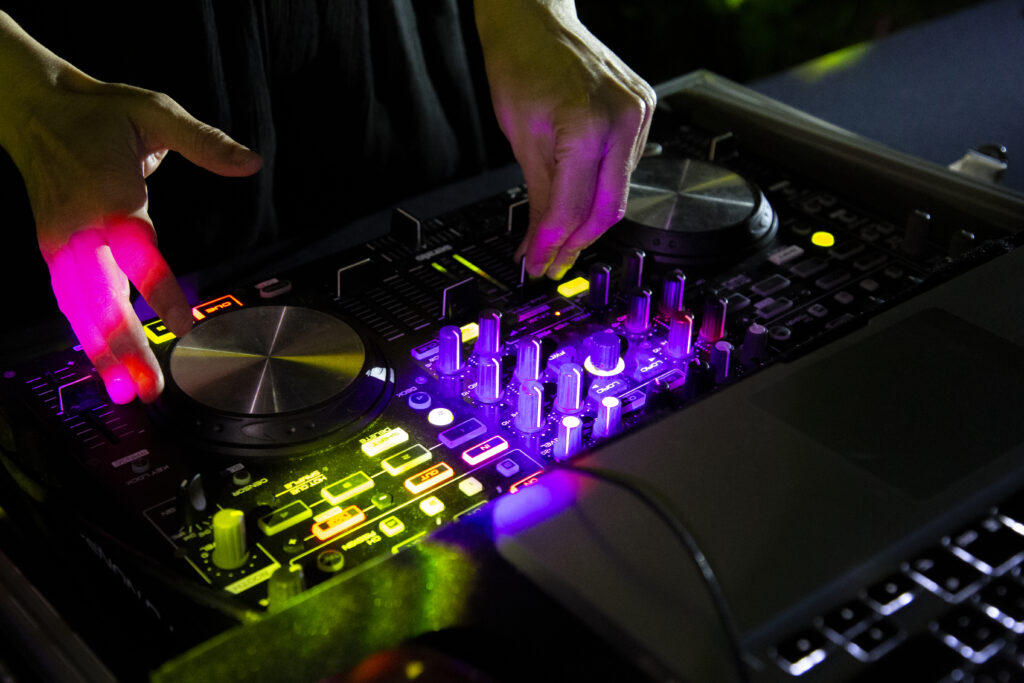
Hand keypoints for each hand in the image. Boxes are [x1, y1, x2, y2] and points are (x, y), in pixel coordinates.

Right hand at [0, 15, 261, 402]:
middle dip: (125, 346)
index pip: (139, 252)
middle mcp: (81, 227)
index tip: (186, 323)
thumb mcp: (156, 112)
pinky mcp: (53, 252)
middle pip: (102, 296)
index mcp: (110, 196)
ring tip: (126, 392)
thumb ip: (205, 142)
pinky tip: (103, 365)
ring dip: (102, 353)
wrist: (33, 108)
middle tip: (149, 387)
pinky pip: (68, 302)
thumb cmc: (100, 114)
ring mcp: (61, 243)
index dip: (161, 290)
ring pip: (80, 308)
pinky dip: (84, 335)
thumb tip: (251, 162)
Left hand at [474, 0, 655, 279]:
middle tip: (553, 263)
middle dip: (577, 243)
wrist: (537, 22)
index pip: (572, 208)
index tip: (538, 264)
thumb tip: (541, 242)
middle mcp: (622, 120)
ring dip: (589, 220)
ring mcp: (639, 114)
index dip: (553, 244)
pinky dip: (602, 189)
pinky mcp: (644, 111)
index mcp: (587, 125)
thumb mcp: (522, 138)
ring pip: (619, 192)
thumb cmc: (522, 65)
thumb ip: (540, 196)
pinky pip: (626, 168)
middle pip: (607, 209)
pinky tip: (581, 200)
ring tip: (561, 237)